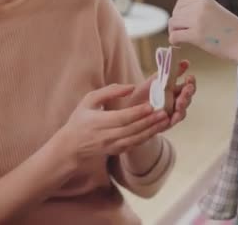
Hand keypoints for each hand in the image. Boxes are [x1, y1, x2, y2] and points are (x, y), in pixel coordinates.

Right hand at [55, 84, 169, 165]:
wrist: (72, 146)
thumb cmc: (80, 119)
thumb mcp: (89, 100)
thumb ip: (109, 91)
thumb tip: (131, 87)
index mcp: (98, 122)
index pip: (121, 118)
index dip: (136, 113)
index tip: (150, 105)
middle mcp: (106, 136)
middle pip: (132, 129)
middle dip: (149, 121)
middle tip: (164, 111)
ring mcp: (112, 146)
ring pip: (136, 138)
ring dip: (152, 130)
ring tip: (166, 119)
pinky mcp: (118, 151)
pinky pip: (135, 144)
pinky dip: (147, 136)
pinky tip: (157, 128)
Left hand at [128, 60, 196, 128]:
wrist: (128, 108)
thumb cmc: (142, 94)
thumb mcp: (154, 80)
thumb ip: (169, 71)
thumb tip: (185, 62)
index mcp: (175, 91)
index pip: (188, 86)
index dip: (191, 81)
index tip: (189, 76)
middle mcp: (176, 103)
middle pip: (187, 99)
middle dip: (188, 93)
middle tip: (187, 88)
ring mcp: (171, 114)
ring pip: (182, 112)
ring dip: (183, 106)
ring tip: (180, 102)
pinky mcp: (164, 125)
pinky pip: (172, 123)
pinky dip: (174, 119)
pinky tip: (174, 115)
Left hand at [169, 0, 237, 61]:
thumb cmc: (232, 31)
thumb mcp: (216, 12)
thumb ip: (200, 12)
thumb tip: (181, 18)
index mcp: (205, 1)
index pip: (180, 3)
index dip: (178, 14)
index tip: (182, 24)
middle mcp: (200, 7)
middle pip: (175, 13)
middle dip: (175, 24)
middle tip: (180, 34)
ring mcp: (198, 20)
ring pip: (173, 23)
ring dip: (174, 32)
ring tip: (181, 40)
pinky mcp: (197, 35)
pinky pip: (175, 35)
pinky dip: (174, 41)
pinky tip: (179, 45)